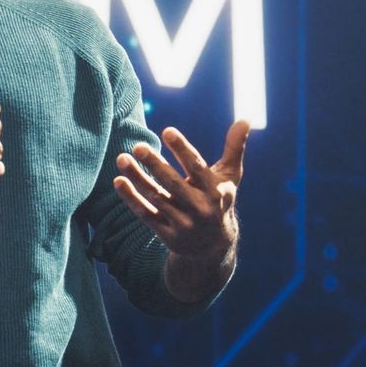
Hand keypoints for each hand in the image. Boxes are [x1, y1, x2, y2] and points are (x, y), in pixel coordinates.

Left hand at [115, 120, 248, 269]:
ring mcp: (183, 224)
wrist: (212, 247)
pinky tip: (119, 181)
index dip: (183, 149)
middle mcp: (200, 209)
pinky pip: (145, 215)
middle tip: (139, 146)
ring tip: (122, 158)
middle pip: (174, 185)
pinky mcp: (167, 235)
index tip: (167, 131)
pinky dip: (131, 198)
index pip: (197, 168)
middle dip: (156, 165)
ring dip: (137, 178)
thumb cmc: (218, 201)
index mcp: (215, 191)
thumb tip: (246, 119)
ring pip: (156, 198)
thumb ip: (234, 148)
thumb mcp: (230, 177)